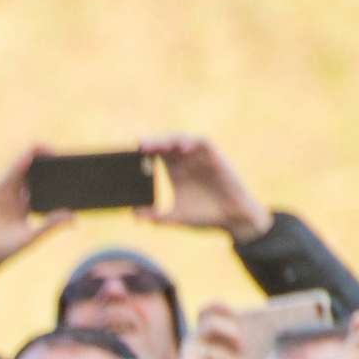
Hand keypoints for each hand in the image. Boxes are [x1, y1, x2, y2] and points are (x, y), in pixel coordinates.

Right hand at [0, 147, 74, 297]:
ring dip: (35, 158)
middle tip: (64, 158)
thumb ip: (50, 225)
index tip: (70, 171)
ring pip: (22, 170)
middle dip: (47, 165)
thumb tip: (74, 218)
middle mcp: (15, 197)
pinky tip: (31, 154)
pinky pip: (10, 172)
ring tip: (50, 150)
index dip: (54, 178)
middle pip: (33, 175)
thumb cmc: (3, 250)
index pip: (42, 187)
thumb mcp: (31, 236)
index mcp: (25, 207)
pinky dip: (21, 162)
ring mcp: (4, 192)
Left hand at [138, 135, 269, 243]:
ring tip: (155, 144)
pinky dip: (191, 142)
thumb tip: (133, 215)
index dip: (142, 156)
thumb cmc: (205, 216)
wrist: (232, 218)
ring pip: (180, 141)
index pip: (155, 158)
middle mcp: (184, 161)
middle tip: (138, 146)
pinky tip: (182, 148)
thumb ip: (156, 216)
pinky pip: (201, 142)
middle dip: (152, 144)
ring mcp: (198, 156)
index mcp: (174, 172)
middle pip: (165, 147)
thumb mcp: (176, 217)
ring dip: (168, 141)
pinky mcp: (213, 155)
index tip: (127, 159)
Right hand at [160, 303, 244, 358]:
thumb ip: (235, 348)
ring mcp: (188, 356)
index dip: (220, 307)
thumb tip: (256, 336)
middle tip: (242, 345)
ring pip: (219, 356)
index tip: (236, 313)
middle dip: (230, 331)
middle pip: (211, 325)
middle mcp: (192, 342)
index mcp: (201, 335)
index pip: (206, 311)